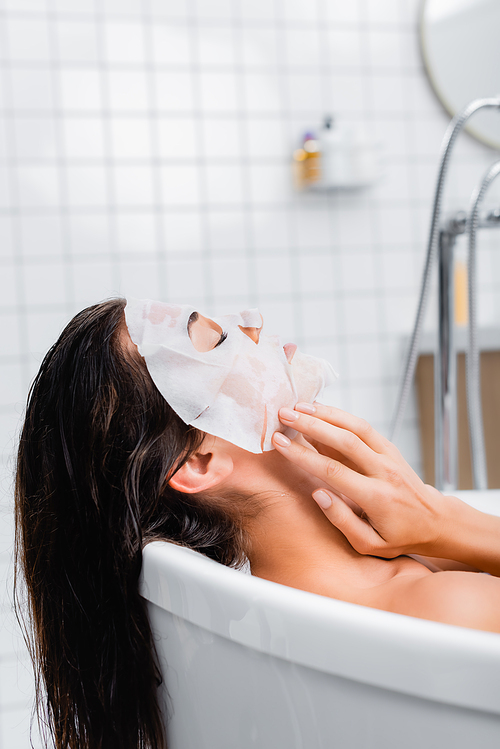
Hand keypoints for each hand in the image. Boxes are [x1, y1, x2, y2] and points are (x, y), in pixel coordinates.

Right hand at [272, 403, 451, 558]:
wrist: (434, 521)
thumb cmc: (398, 536)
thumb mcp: (370, 545)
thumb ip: (342, 520)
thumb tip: (318, 493)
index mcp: (377, 498)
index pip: (333, 471)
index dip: (303, 455)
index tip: (279, 442)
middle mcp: (384, 471)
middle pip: (344, 440)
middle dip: (311, 425)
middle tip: (283, 415)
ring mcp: (390, 456)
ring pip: (356, 426)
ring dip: (325, 413)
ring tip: (298, 406)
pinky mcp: (390, 447)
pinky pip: (364, 426)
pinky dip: (340, 415)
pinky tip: (320, 410)